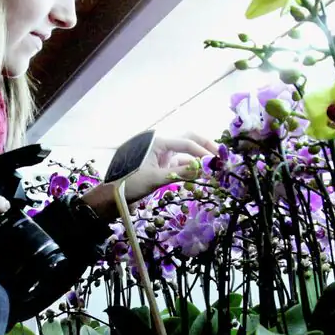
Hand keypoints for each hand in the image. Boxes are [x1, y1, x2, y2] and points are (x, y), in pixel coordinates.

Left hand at [82, 132, 216, 212]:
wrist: (114, 196)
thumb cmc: (131, 183)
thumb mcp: (157, 179)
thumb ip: (181, 173)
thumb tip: (203, 169)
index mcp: (158, 141)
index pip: (185, 142)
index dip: (202, 152)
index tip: (215, 162)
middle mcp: (161, 144)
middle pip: (188, 139)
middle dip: (204, 146)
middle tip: (219, 155)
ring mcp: (162, 154)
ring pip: (185, 151)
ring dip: (199, 158)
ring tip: (214, 166)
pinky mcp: (162, 164)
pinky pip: (180, 163)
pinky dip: (191, 167)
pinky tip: (202, 174)